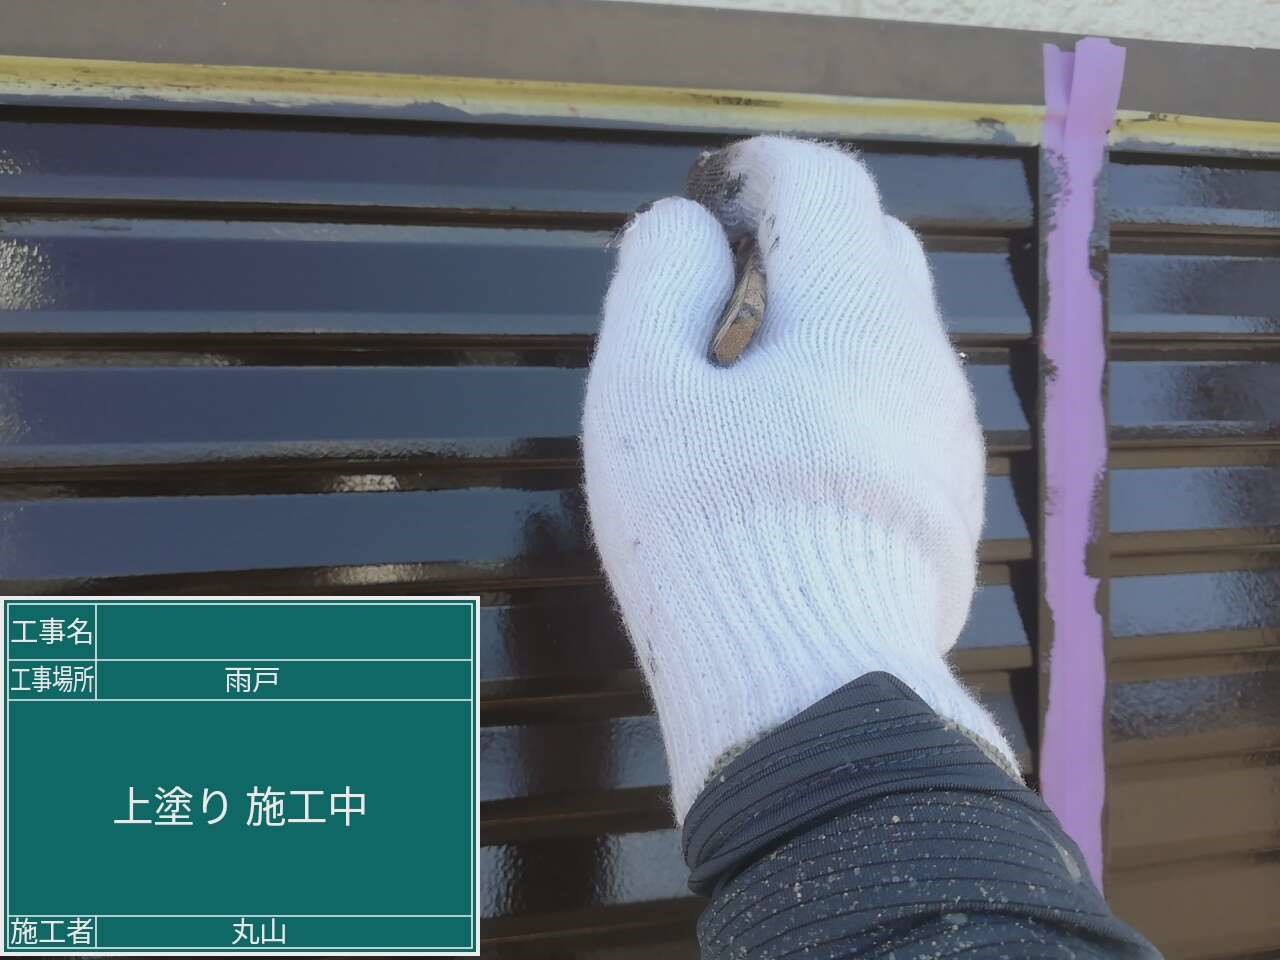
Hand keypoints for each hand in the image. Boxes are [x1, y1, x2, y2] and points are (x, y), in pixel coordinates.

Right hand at [583, 136, 1013, 819]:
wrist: (812, 692)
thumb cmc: (711, 536)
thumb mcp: (644, 398)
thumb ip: (658, 285)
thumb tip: (686, 229)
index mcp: (850, 313)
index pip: (821, 184)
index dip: (757, 170)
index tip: (709, 193)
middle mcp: (920, 358)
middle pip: (872, 245)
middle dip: (799, 235)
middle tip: (723, 274)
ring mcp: (946, 432)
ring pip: (895, 329)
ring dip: (827, 315)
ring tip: (749, 369)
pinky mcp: (949, 498)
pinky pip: (904, 403)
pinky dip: (852, 385)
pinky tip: (798, 447)